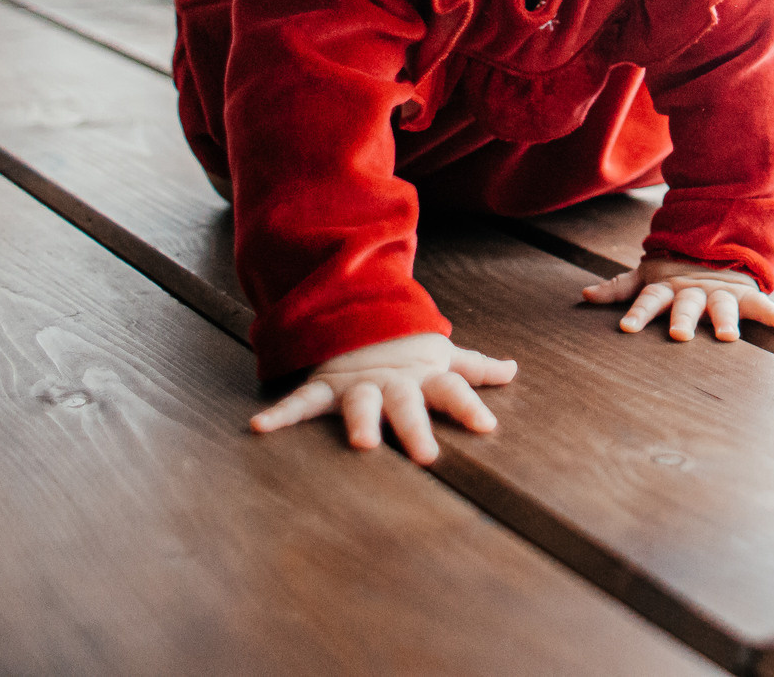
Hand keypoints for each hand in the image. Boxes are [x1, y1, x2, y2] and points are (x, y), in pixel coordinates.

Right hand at [248, 332, 516, 463]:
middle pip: (408, 405)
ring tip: (361, 444)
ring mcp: (359, 383)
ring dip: (361, 422)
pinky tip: (260, 428)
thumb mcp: (441, 357)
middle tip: (427, 456)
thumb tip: (513, 371)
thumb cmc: (407, 351)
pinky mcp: (326, 386)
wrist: (357, 317)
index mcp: (424, 376)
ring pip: (361, 404)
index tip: (487, 427)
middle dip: (416, 429)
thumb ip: (475, 368)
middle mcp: (393, 382)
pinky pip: (302, 402)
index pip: (453, 389)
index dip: (470, 406)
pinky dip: (280, 415)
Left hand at [581, 257, 773, 341]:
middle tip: (679, 336)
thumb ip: (618, 288)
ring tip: (728, 336)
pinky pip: (764, 307)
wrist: (716, 244)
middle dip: (683, 320)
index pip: (649, 299)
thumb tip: (583, 295)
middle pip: (687, 305)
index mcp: (667, 287)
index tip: (627, 328)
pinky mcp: (746, 295)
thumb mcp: (645, 278)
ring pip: (722, 307)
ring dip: (726, 320)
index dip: (639, 313)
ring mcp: (721, 293)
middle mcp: (694, 290)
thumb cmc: (673, 274)